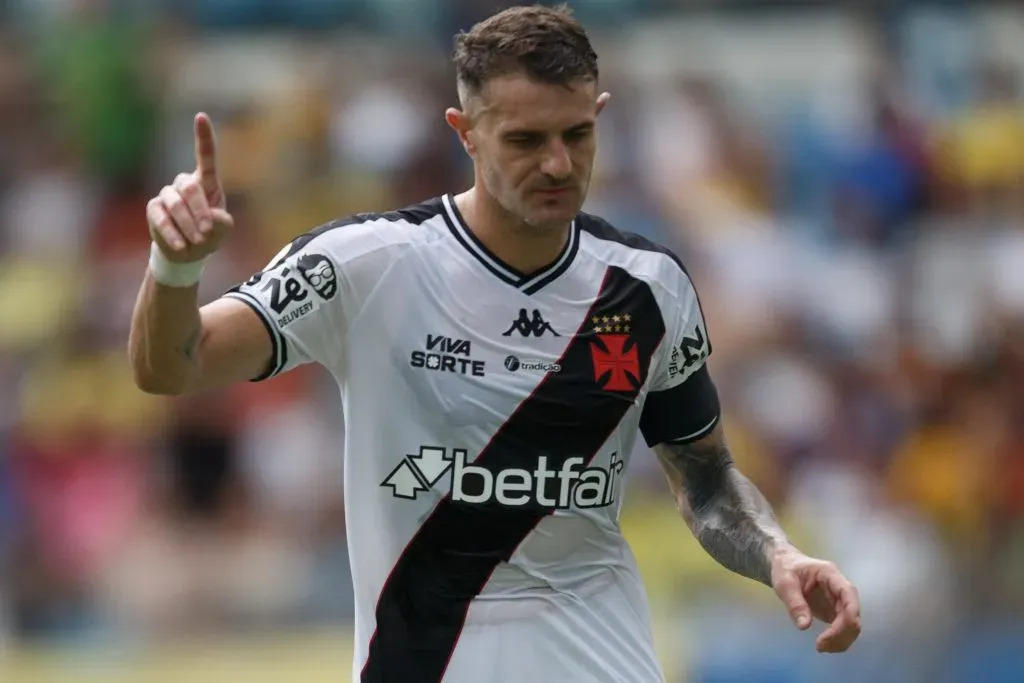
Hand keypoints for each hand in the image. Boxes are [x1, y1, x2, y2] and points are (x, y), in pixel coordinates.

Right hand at [147, 113, 234, 262]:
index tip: (201, 116)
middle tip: (206, 232)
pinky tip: (181, 245)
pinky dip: (172, 233)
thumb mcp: (222, 230)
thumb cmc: (209, 235)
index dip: (203, 137)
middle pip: (191, 188)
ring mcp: (168, 195)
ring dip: (188, 225)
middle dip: (200, 212)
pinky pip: (160, 218)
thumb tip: (212, 218)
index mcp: (206, 182)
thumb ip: (222, 222)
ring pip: (175, 204)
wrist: (188, 252)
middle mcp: (185, 184)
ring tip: (197, 241)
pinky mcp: (154, 209)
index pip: (206, 156)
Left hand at [771, 548, 861, 652]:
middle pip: (852, 612)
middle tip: (820, 646)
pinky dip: (837, 639)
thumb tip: (804, 626)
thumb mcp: (784, 583)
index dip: (850, 613)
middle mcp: (839, 588)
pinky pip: (842, 627)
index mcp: (830, 574)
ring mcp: (838, 600)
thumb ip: (795, 603)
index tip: (836, 632)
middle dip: (841, 632)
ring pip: (850, 623)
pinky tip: (824, 645)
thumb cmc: (784, 569)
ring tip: (821, 647)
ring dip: (841, 639)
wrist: (784, 565)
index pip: (848, 593)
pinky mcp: (833, 611)